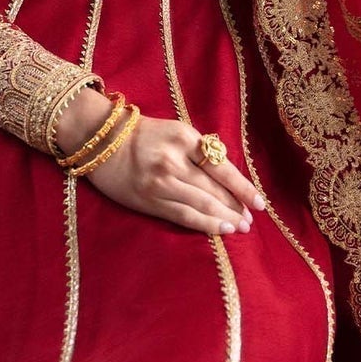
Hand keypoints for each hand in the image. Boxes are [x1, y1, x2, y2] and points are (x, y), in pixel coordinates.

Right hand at [85, 113, 264, 236]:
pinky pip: (183, 216)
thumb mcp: (175, 131)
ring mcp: (161, 182)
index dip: (244, 188)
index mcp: (184, 138)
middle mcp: (174, 160)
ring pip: (202, 205)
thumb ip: (199, 151)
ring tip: (241, 228)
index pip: (222, 168)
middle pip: (214, 189)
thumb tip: (229, 179)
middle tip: (251, 220)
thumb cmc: (143, 135)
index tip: (260, 203)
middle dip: (236, 207)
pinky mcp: (149, 200)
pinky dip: (205, 224)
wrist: (100, 141)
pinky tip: (221, 229)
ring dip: (226, 218)